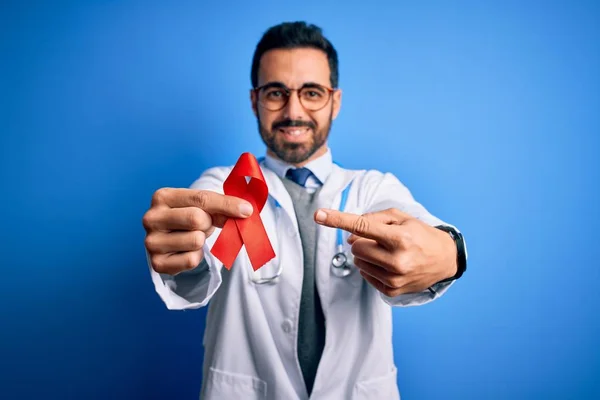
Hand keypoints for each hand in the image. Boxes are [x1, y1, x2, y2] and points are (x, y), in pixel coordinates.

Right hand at [142, 188, 252, 274]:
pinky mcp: (157, 263)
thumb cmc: (188, 216)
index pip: (201, 198)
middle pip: (197, 219)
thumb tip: (245, 211)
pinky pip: (191, 260)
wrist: (171, 238)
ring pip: (195, 240)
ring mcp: (151, 242)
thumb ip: (222, 206)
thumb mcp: (203, 206)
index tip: (246, 210)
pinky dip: (195, 257)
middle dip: (208, 224)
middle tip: (202, 226)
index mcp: (162, 197)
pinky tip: (187, 251)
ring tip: (192, 237)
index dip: (227, 205)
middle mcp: (151, 218)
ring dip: (201, 241)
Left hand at [314, 208, 456, 296]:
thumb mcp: (401, 217)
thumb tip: (349, 235)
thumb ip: (372, 219)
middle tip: (380, 239)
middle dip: (361, 240)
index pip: (361, 226)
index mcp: (400, 237)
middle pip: (356, 246)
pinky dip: (371, 267)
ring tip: (386, 252)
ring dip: (366, 254)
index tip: (318, 214)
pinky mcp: (392, 291)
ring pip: (358, 262)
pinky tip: (387, 264)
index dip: (337, 220)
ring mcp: (394, 278)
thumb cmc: (420, 234)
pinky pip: (365, 275)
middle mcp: (397, 260)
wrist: (444, 259)